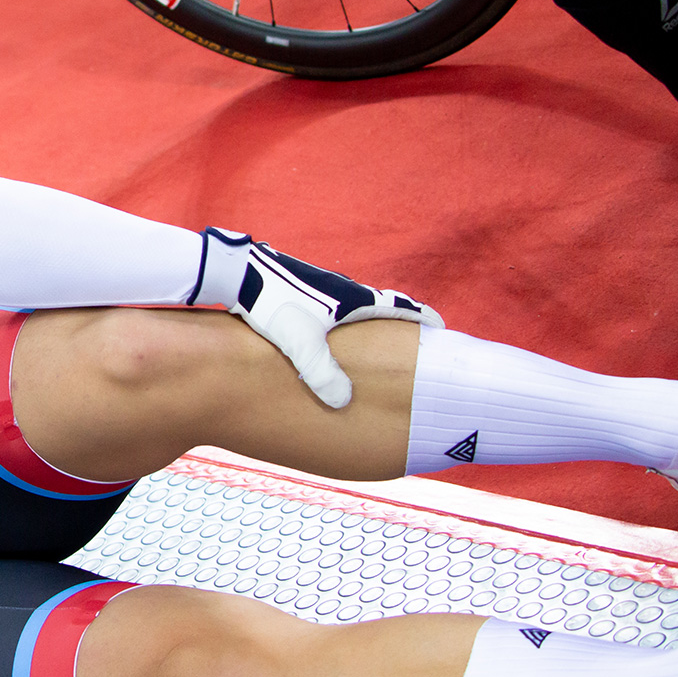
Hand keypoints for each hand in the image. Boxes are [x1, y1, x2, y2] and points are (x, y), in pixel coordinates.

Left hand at [226, 236, 443, 408]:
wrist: (237, 274)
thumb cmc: (270, 306)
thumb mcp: (300, 344)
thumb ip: (322, 374)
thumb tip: (343, 403)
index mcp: (353, 299)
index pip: (400, 306)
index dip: (422, 318)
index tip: (440, 328)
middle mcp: (343, 287)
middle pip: (382, 303)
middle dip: (401, 319)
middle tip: (415, 336)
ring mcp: (322, 284)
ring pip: (358, 301)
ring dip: (373, 316)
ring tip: (379, 334)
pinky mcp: (302, 284)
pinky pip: (336, 301)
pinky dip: (348, 314)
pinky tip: (334, 327)